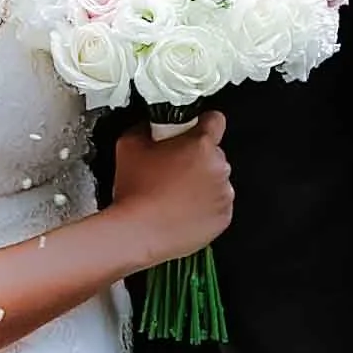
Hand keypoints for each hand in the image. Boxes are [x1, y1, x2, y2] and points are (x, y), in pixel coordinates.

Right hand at [112, 112, 233, 265]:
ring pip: (216, 180)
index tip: (193, 130)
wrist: (137, 233)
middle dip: (196, 157)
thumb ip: (145, 127)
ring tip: (174, 194)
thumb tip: (150, 126)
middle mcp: (218, 168)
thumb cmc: (135, 191)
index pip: (215, 120)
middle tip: (172, 168)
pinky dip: (203, 207)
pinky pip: (217, 205)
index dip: (202, 123)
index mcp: (200, 145)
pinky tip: (181, 210)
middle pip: (213, 153)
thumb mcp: (129, 144)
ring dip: (201, 183)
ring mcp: (223, 195)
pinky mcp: (222, 219)